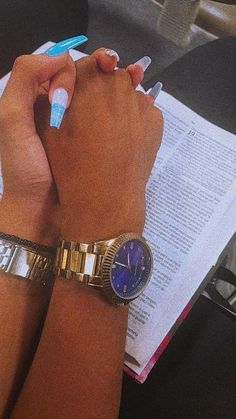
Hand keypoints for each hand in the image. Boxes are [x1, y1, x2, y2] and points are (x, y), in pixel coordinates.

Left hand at [0, 47, 135, 243]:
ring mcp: (77, 127)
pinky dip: (123, 108)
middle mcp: (58, 108)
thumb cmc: (25, 167)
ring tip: (139, 80)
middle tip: (130, 71)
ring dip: (120, 85)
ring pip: (99, 97)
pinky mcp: (91, 143)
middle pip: (84, 79)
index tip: (88, 81)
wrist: (39, 210)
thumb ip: (25, 80)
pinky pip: (107, 120)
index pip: (61, 69)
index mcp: (36, 99)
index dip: (77, 67)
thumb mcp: (12, 120)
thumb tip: (61, 56)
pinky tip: (140, 102)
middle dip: (107, 69)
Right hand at [38, 56, 162, 241]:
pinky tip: (127, 140)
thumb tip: (70, 86)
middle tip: (95, 118)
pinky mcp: (156, 122)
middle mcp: (118, 86)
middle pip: (111, 75)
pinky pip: (144, 111)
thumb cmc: (72, 166)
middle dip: (103, 90)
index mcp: (89, 83)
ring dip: (121, 104)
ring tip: (111, 133)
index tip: (80, 98)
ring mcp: (141, 104)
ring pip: (129, 93)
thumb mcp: (51, 129)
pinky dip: (136, 119)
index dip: (83, 80)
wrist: (105, 199)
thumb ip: (57, 98)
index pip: (89, 64)